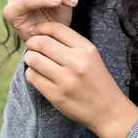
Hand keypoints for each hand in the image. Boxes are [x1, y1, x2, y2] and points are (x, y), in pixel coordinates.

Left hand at [24, 22, 137, 137]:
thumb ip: (71, 45)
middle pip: (42, 43)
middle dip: (31, 42)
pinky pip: (33, 77)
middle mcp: (76, 62)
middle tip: (30, 45)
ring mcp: (65, 79)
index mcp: (86, 49)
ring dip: (29, 57)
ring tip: (31, 59)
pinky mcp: (56, 95)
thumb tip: (43, 35)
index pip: (57, 29)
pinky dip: (30, 73)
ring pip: (34, 59)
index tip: (35, 30)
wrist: (108, 110)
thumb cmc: (98, 81)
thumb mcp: (91, 56)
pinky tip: (35, 73)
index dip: (42, 27)